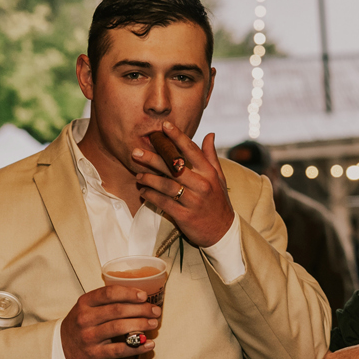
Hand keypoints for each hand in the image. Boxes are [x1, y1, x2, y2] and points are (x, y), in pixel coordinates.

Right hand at [60, 285, 161, 358]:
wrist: (61, 349)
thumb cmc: (80, 326)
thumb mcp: (86, 308)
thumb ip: (106, 302)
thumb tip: (139, 298)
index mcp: (85, 303)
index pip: (109, 293)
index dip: (129, 293)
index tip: (144, 296)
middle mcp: (86, 318)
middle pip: (118, 310)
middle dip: (141, 309)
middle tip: (155, 311)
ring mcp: (89, 337)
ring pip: (119, 328)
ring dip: (141, 325)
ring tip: (153, 324)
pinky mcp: (95, 354)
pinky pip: (119, 350)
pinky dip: (137, 347)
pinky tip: (149, 344)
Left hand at [131, 122, 234, 247]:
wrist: (222, 232)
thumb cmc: (218, 202)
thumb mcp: (219, 178)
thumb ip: (211, 156)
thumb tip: (209, 134)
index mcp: (210, 173)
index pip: (192, 151)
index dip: (178, 137)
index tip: (164, 126)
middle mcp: (202, 185)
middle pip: (174, 167)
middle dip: (153, 158)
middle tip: (136, 152)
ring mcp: (193, 201)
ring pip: (166, 185)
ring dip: (149, 179)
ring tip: (138, 175)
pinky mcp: (185, 216)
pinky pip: (164, 203)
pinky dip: (151, 196)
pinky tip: (143, 192)